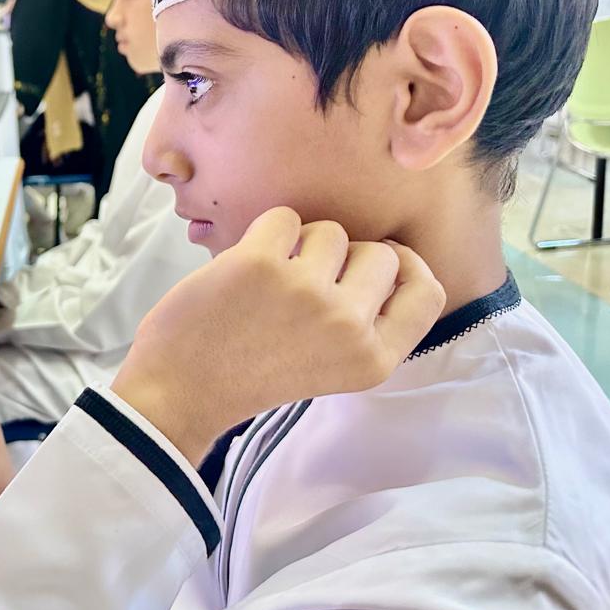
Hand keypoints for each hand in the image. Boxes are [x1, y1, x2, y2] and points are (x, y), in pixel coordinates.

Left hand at [111, 208, 444, 466]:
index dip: (406, 266)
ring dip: (301, 246)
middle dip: (344, 258)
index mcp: (373, 360)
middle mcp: (348, 327)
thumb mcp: (334, 367)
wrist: (181, 391)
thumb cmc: (254, 372)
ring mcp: (306, 292)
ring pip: (331, 232)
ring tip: (271, 283)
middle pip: (378, 253)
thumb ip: (368, 321)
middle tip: (303, 285)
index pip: (427, 292)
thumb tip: (388, 254)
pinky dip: (266, 234)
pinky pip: (284, 218)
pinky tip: (247, 268)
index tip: (379, 262)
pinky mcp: (261, 264)